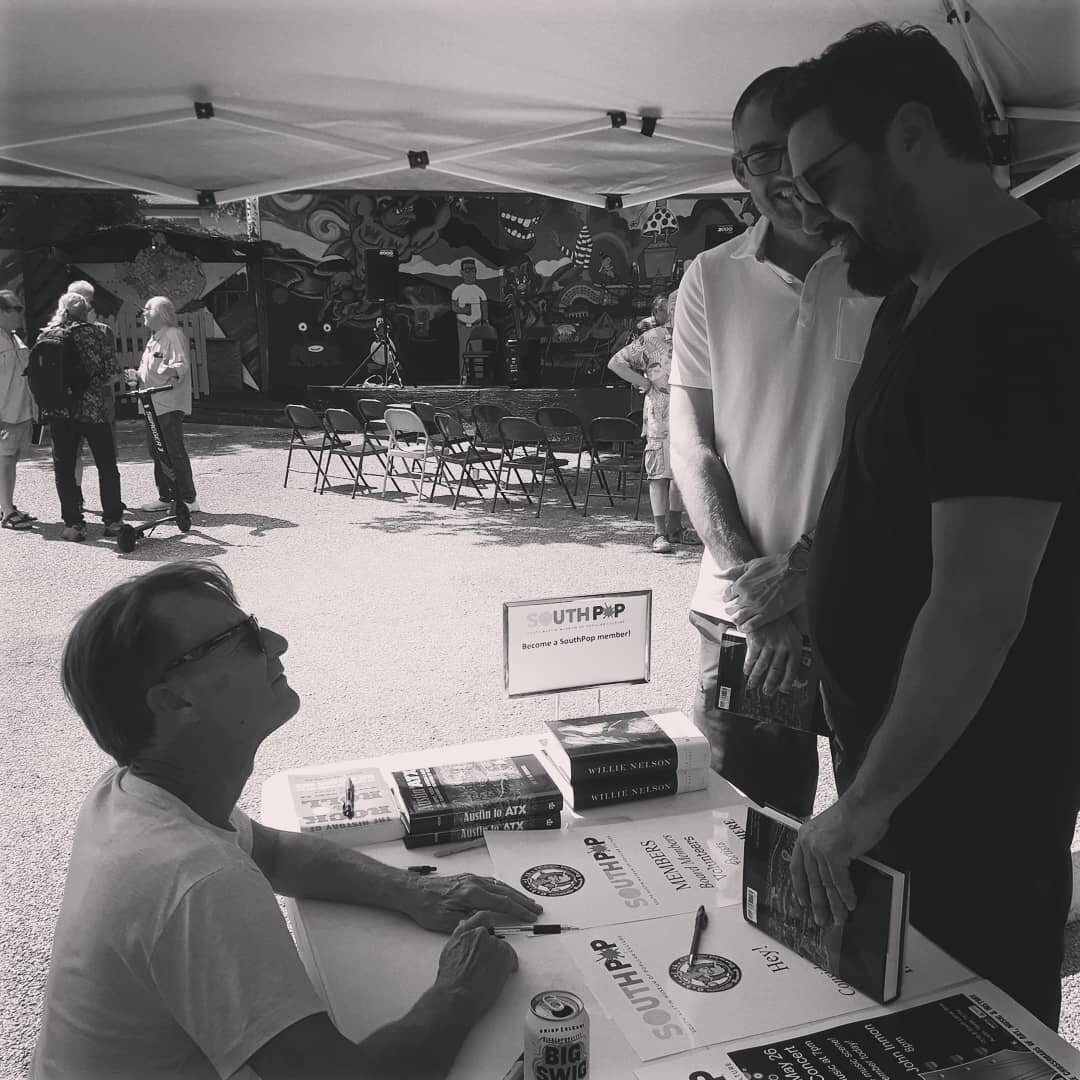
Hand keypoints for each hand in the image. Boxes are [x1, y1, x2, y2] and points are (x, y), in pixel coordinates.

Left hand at [405, 872, 542, 932]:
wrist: (412, 891)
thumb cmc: (426, 908)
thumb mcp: (446, 922)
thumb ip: (469, 923)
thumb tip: (488, 925)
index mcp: (471, 894)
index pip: (502, 902)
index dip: (518, 910)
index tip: (531, 916)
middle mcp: (474, 883)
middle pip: (505, 891)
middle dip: (522, 901)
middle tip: (536, 908)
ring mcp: (471, 879)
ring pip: (499, 885)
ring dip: (515, 894)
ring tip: (527, 902)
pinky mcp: (467, 878)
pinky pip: (492, 882)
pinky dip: (504, 888)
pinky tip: (507, 893)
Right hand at [435, 911, 517, 1021]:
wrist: (457, 996)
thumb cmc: (450, 980)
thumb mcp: (449, 952)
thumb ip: (459, 938)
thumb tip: (464, 932)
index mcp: (465, 931)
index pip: (481, 917)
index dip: (488, 924)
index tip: (491, 928)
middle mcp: (479, 933)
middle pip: (493, 935)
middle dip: (492, 948)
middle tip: (488, 963)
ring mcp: (493, 943)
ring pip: (502, 947)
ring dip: (499, 958)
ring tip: (490, 973)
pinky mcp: (505, 954)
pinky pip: (511, 957)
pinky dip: (509, 965)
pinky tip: (500, 975)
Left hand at [721, 553, 804, 629]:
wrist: (795, 570)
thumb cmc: (775, 565)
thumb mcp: (751, 565)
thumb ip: (732, 572)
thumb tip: (716, 575)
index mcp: (741, 584)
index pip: (726, 596)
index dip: (728, 597)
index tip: (731, 598)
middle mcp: (747, 597)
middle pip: (730, 609)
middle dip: (731, 609)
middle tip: (734, 609)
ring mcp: (757, 607)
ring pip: (738, 619)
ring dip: (737, 619)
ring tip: (739, 618)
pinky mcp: (768, 614)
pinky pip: (751, 626)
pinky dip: (746, 627)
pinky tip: (746, 626)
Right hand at [743, 615, 803, 695]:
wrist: (767, 605)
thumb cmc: (781, 623)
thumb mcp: (792, 636)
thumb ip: (795, 654)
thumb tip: (798, 676)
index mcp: (794, 645)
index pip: (792, 668)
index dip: (787, 681)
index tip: (783, 690)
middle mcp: (783, 646)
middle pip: (776, 670)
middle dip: (770, 683)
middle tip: (767, 692)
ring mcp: (769, 643)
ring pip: (762, 666)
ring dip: (757, 678)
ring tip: (753, 685)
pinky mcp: (756, 639)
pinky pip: (751, 657)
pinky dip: (748, 666)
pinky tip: (746, 671)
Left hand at [789, 798, 890, 926]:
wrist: (864, 803)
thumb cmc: (854, 814)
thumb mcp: (832, 831)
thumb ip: (826, 848)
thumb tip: (833, 871)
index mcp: (805, 836)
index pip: (797, 867)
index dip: (800, 887)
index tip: (802, 902)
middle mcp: (808, 843)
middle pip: (811, 880)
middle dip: (817, 903)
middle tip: (820, 919)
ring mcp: (819, 848)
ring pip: (825, 883)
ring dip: (834, 904)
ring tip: (838, 919)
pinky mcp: (833, 853)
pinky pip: (839, 881)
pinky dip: (846, 895)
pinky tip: (850, 905)